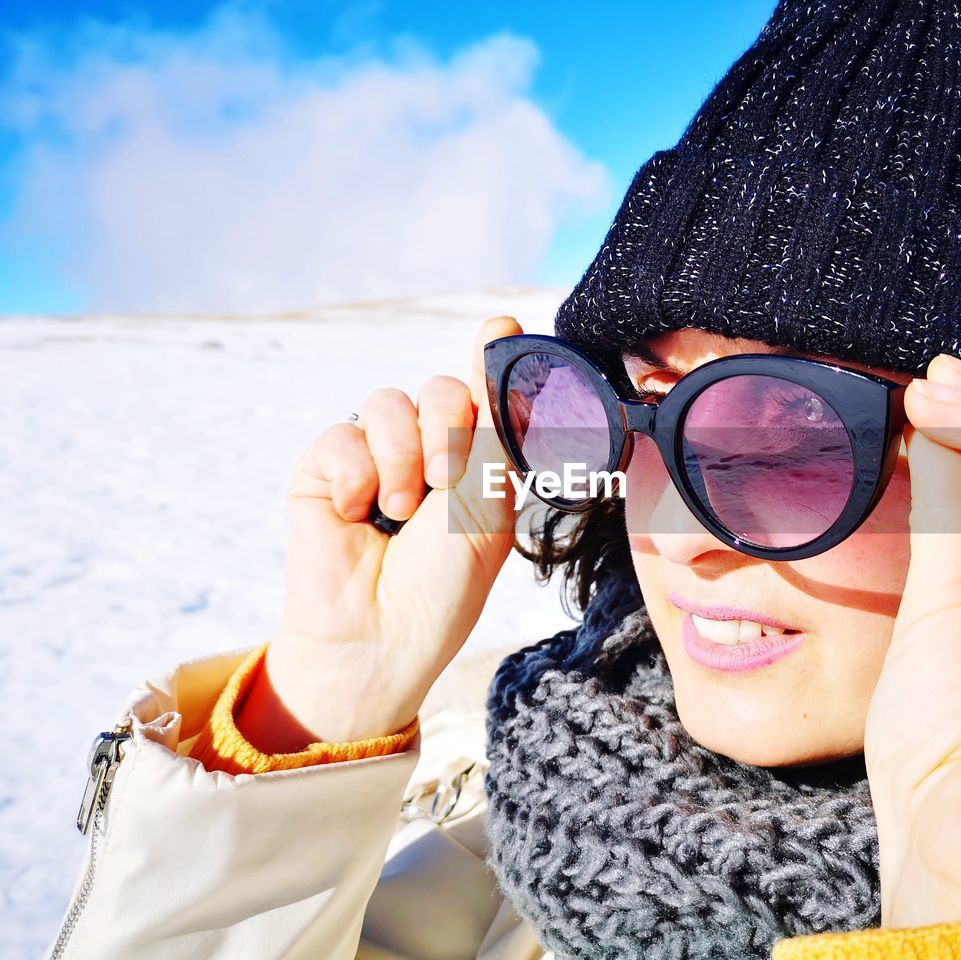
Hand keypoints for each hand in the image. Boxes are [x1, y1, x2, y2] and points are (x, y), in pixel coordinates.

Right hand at [238, 317, 521, 747]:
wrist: (380, 637)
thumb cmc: (444, 583)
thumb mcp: (485, 499)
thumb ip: (492, 416)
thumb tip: (504, 325)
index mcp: (480, 465)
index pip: (485, 393)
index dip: (492, 362)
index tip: (501, 328)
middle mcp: (429, 455)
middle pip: (441, 389)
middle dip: (446, 430)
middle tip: (441, 482)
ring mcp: (374, 459)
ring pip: (388, 403)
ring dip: (400, 459)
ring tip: (397, 512)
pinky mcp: (324, 470)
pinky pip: (341, 436)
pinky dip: (354, 476)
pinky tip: (355, 515)